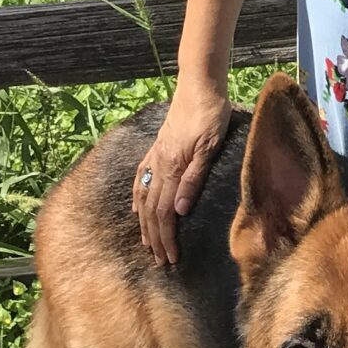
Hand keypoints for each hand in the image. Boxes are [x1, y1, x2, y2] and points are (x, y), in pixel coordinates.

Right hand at [134, 79, 233, 266]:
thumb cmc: (210, 114)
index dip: (167, 238)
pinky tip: (137, 208)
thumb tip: (179, 212)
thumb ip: (194, 179)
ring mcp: (156, 156)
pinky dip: (138, 197)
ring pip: (144, 197)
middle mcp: (159, 165)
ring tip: (147, 244)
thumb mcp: (209, 147)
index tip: (171, 259)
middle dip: (155, 238)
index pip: (165, 213)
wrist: (199, 85)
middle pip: (153, 210)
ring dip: (146, 224)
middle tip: (160, 262)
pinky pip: (141, 177)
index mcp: (173, 168)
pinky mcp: (157, 147)